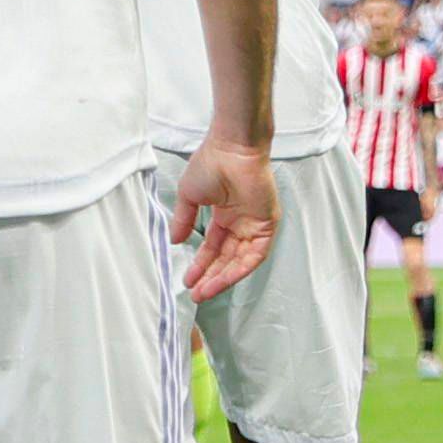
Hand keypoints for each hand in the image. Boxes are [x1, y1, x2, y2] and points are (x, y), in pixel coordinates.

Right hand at [168, 134, 277, 300]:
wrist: (231, 149)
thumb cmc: (211, 162)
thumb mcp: (188, 196)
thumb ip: (183, 220)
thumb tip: (175, 240)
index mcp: (225, 213)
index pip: (213, 247)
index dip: (200, 264)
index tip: (187, 279)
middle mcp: (241, 222)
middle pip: (226, 258)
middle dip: (210, 276)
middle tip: (196, 293)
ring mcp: (255, 225)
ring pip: (239, 260)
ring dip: (222, 277)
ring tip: (205, 291)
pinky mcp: (267, 226)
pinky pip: (254, 255)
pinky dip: (239, 269)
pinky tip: (223, 279)